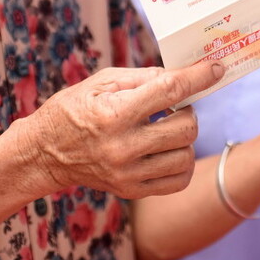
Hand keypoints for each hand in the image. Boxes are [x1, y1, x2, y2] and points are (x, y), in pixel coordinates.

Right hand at [18, 61, 224, 199]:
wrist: (43, 154)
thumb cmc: (73, 109)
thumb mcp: (101, 82)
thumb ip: (143, 77)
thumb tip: (181, 74)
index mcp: (115, 114)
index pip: (170, 90)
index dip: (199, 77)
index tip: (216, 68)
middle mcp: (123, 147)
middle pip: (186, 127)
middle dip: (188, 110)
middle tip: (175, 106)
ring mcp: (128, 173)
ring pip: (186, 155)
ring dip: (184, 137)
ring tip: (167, 128)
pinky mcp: (130, 191)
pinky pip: (178, 180)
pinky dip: (181, 163)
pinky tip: (168, 150)